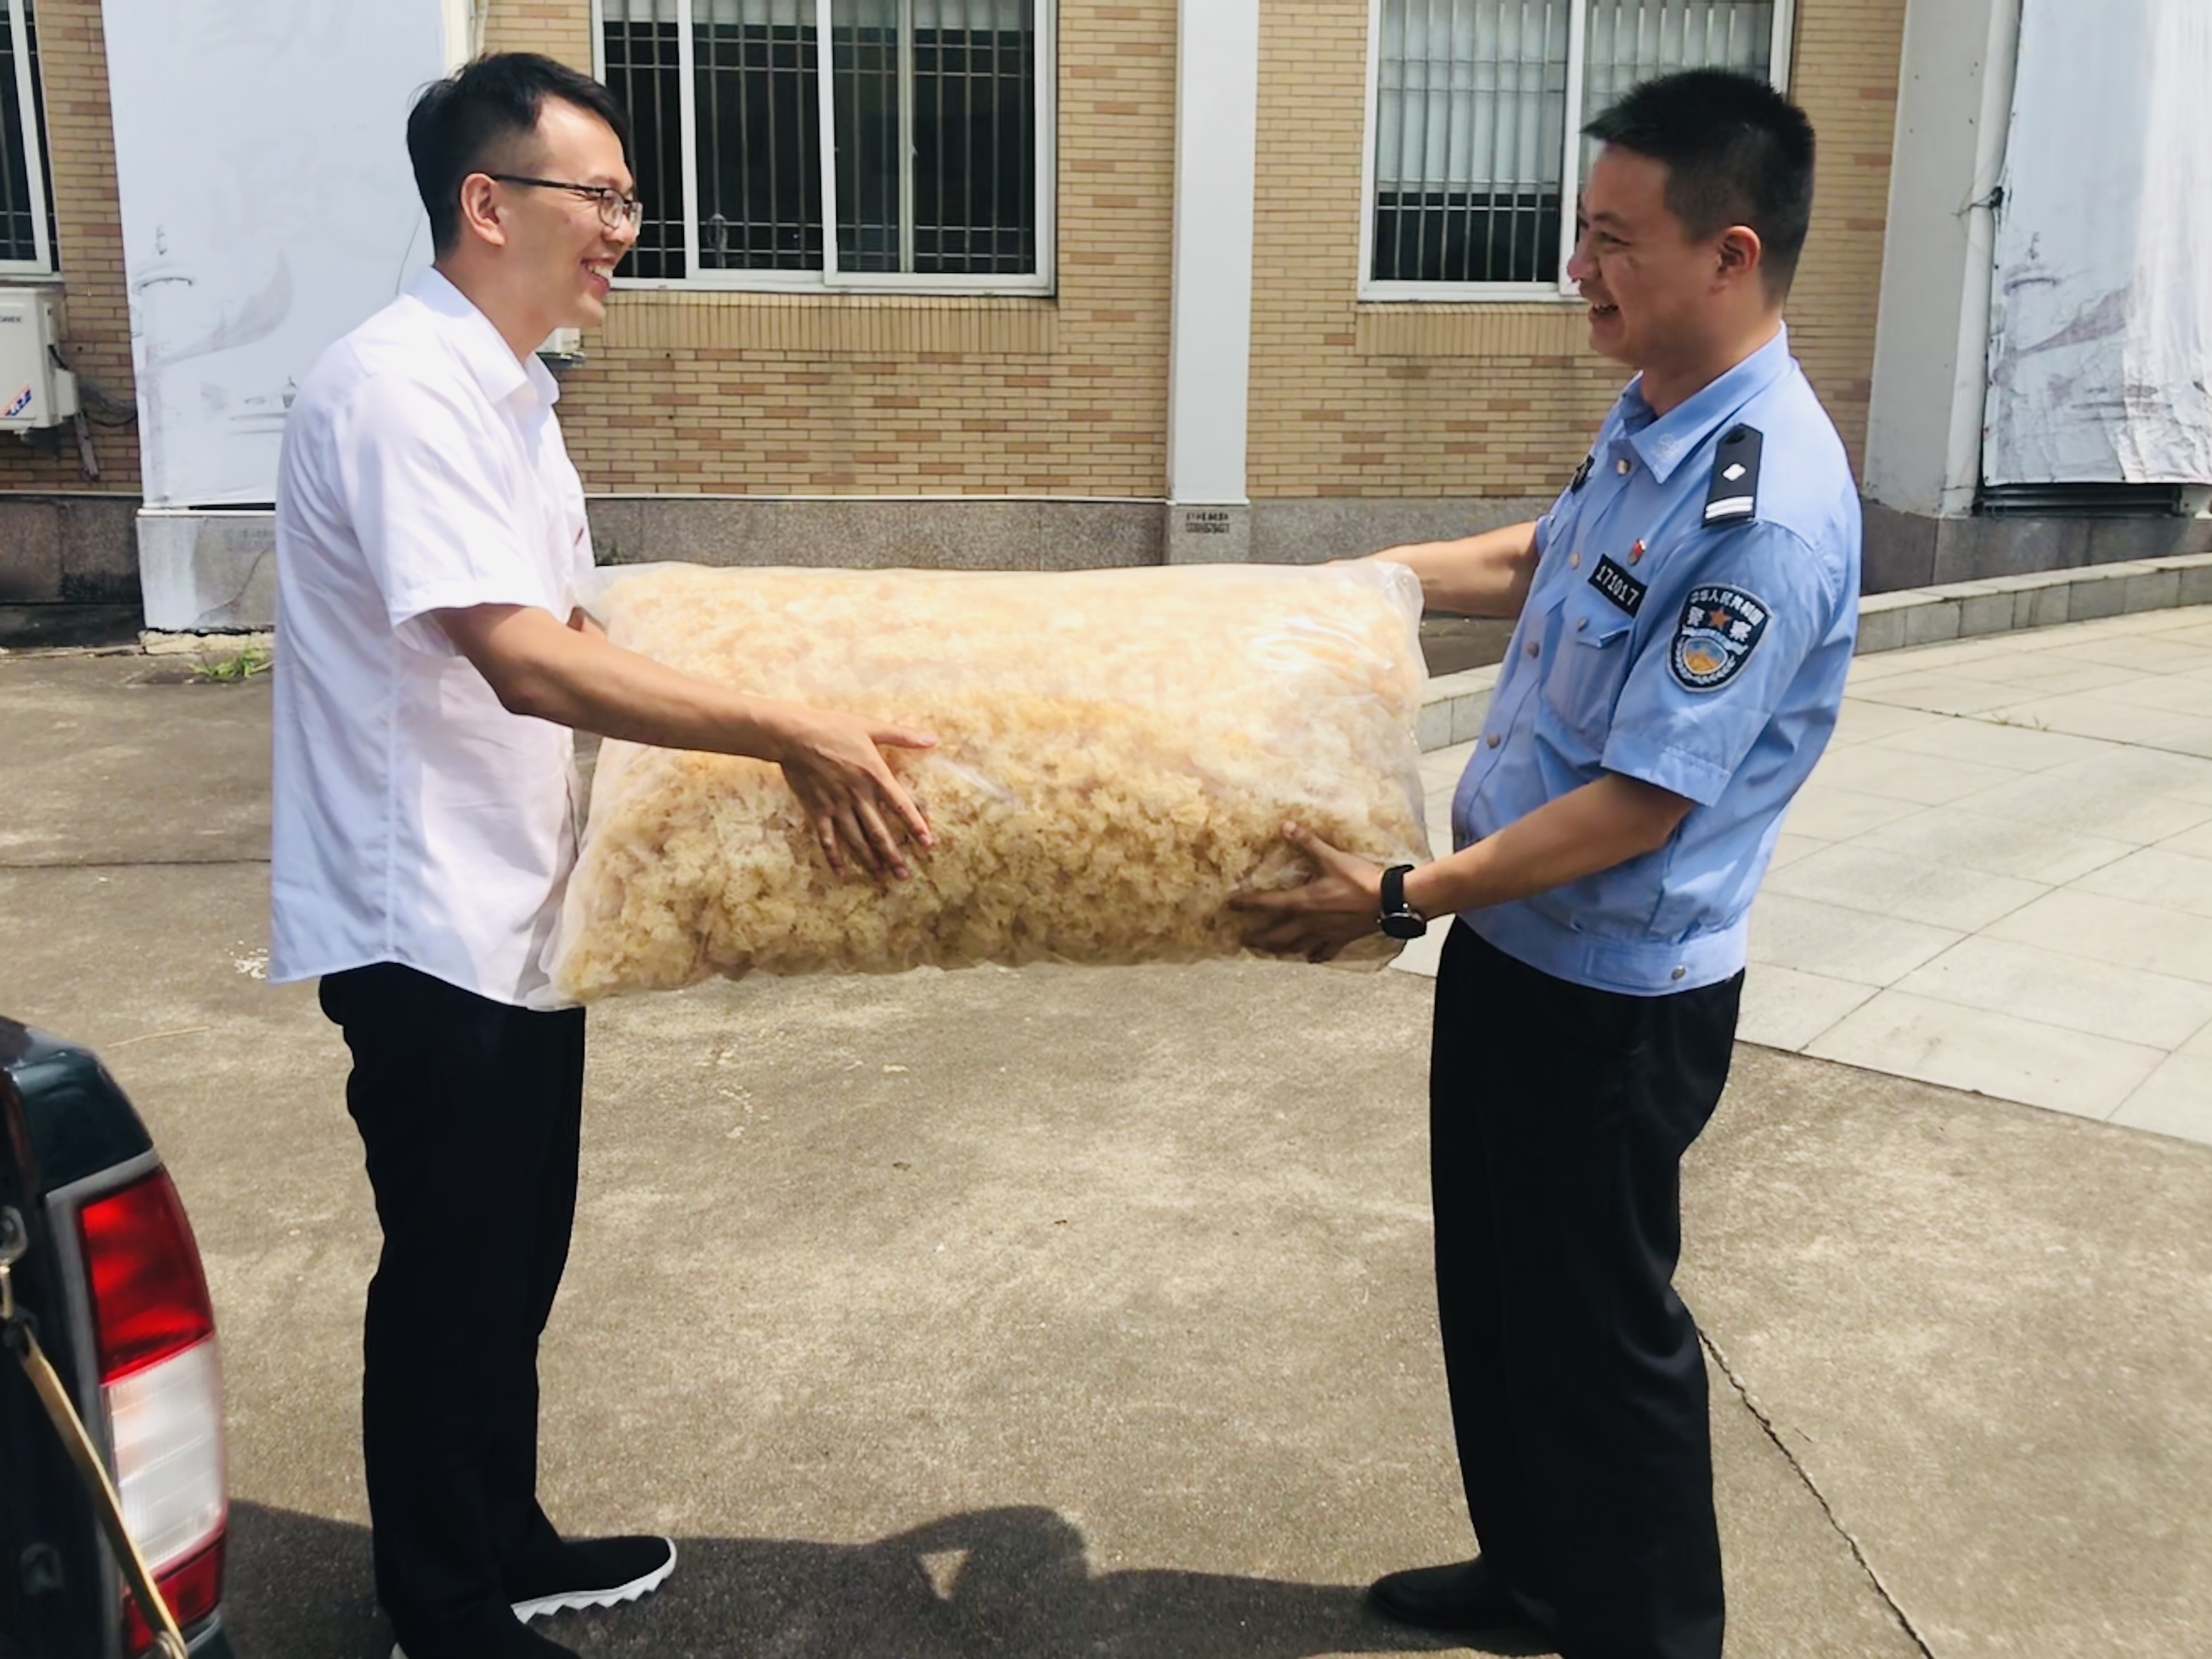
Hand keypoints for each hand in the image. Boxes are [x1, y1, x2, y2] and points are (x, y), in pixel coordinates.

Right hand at [770, 707, 937, 879]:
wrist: (794, 735)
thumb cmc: (833, 727)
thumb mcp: (871, 727)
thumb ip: (903, 736)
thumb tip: (933, 738)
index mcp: (875, 776)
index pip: (901, 806)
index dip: (915, 826)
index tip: (927, 844)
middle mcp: (858, 795)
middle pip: (879, 832)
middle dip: (893, 856)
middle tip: (903, 876)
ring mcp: (836, 805)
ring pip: (856, 840)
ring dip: (869, 860)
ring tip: (881, 878)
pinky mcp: (817, 810)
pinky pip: (827, 839)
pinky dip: (834, 857)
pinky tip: (841, 873)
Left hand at [1230, 822, 1386, 962]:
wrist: (1389, 901)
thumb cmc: (1359, 880)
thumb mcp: (1331, 858)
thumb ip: (1307, 842)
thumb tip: (1285, 825)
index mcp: (1304, 902)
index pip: (1268, 903)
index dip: (1248, 903)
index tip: (1230, 906)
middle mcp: (1310, 922)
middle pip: (1278, 935)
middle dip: (1260, 938)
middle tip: (1245, 941)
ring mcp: (1326, 934)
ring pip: (1297, 947)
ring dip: (1281, 949)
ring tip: (1269, 952)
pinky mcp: (1342, 939)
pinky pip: (1325, 952)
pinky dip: (1316, 955)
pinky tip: (1311, 958)